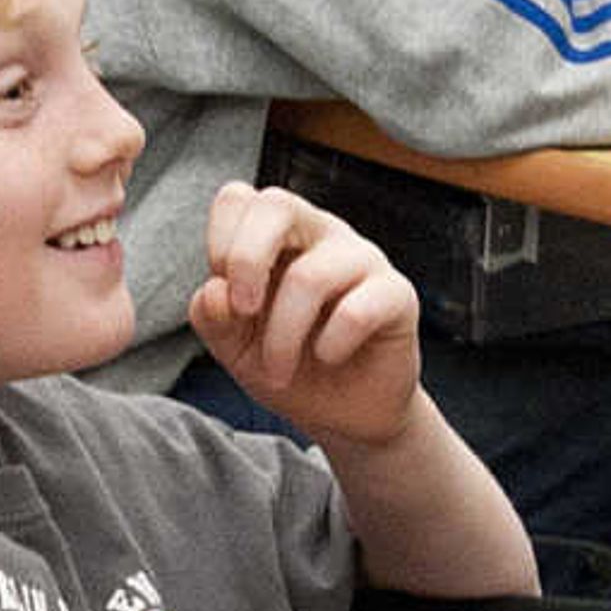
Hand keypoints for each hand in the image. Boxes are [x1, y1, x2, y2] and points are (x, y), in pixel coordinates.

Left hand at [186, 181, 424, 448]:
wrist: (346, 411)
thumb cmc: (291, 366)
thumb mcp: (235, 348)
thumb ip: (213, 318)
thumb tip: (215, 291)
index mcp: (278, 236)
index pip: (240, 199)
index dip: (220, 241)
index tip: (225, 295)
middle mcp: (321, 235)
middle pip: (277, 204)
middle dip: (246, 260)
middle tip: (244, 312)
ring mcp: (362, 260)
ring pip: (310, 275)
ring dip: (283, 335)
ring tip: (279, 371)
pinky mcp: (397, 295)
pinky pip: (357, 310)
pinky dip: (331, 344)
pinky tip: (329, 357)